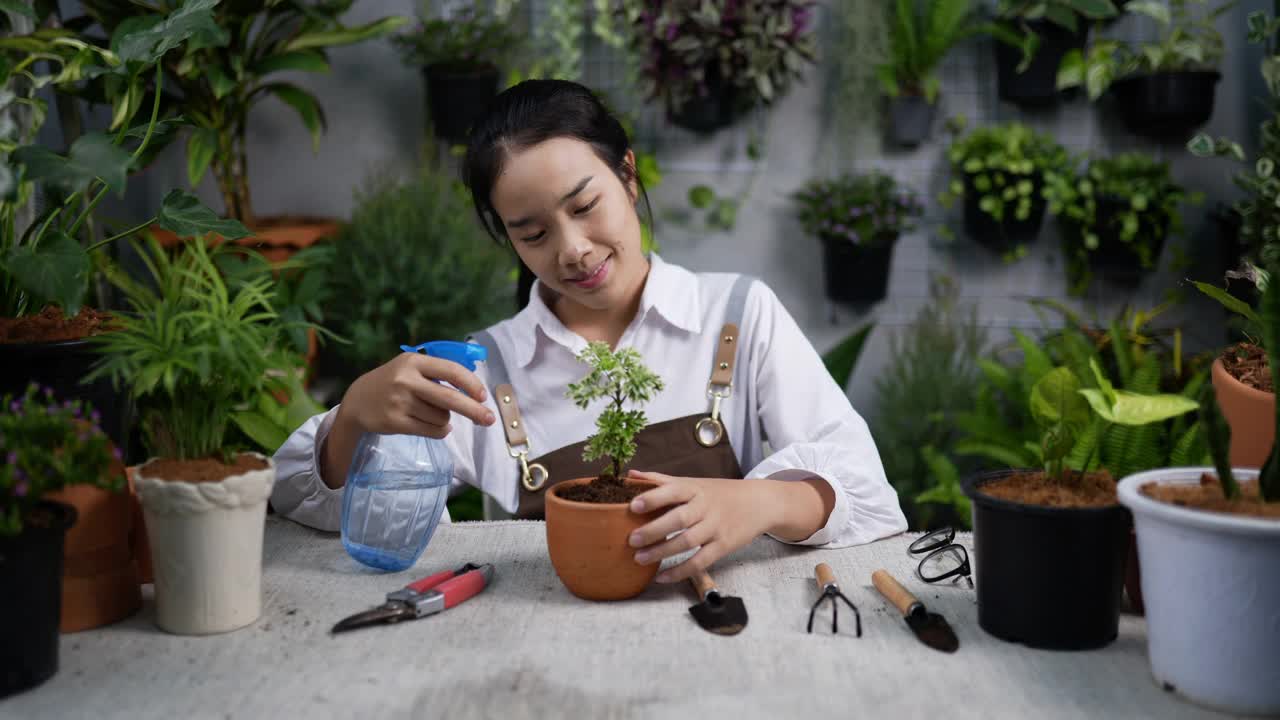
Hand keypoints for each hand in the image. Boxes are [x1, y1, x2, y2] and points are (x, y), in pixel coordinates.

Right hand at [340, 352, 494, 437]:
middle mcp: (406, 380)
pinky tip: (432, 425)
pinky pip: (432, 431)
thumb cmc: (395, 382)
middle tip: (490, 420)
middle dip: (474, 410)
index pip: (451, 370)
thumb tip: (476, 392)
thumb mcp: (412, 367)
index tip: (483, 396)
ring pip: (441, 417)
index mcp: (414, 361)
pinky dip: (439, 430)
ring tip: (431, 413)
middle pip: (450, 399)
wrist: (359, 400)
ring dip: (445, 419)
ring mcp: (399, 402)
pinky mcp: (395, 422)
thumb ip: (440, 374)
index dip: (471, 384)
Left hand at [625, 469, 778, 583]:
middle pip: (679, 519)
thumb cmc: (718, 492)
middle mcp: (705, 507)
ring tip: (639, 559)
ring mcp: (716, 528)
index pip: (673, 491)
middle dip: (654, 530)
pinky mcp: (724, 546)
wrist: (758, 503)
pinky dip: (680, 571)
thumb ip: (661, 480)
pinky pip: (700, 562)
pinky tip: (661, 577)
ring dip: (662, 552)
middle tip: (632, 540)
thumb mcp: (692, 482)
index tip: (633, 505)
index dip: (653, 498)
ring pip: (687, 542)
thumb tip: (630, 476)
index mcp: (695, 488)